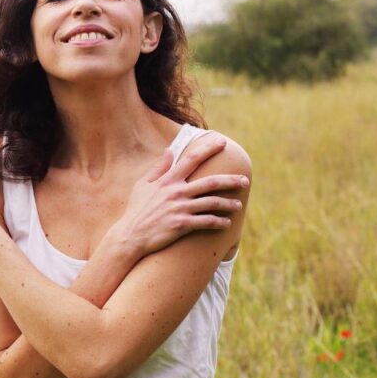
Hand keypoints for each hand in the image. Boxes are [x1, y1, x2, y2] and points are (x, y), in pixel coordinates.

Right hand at [112, 136, 248, 257]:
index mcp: (168, 180)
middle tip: (245, 180)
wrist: (131, 234)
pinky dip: (219, 222)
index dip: (208, 149)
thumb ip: (158, 168)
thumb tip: (169, 150)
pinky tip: (227, 223)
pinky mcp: (182, 224)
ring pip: (212, 203)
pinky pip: (207, 221)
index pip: (192, 159)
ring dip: (229, 204)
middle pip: (211, 182)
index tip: (222, 143)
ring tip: (238, 205)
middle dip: (231, 180)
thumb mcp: (143, 185)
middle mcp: (176, 192)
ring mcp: (180, 208)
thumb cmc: (137, 209)